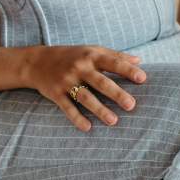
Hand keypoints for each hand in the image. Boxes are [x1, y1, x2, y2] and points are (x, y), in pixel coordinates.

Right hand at [21, 45, 146, 131]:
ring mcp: (66, 81)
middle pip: (101, 82)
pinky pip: (67, 107)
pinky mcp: (55, 93)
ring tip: (114, 121)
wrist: (37, 61)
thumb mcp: (92, 51)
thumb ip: (115, 56)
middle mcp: (79, 67)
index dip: (128, 70)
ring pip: (85, 97)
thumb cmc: (72, 56)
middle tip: (131, 105)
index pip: (113, 62)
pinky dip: (76, 118)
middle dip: (116, 94)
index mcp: (91, 56)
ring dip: (99, 109)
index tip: (143, 79)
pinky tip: (87, 127)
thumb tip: (139, 61)